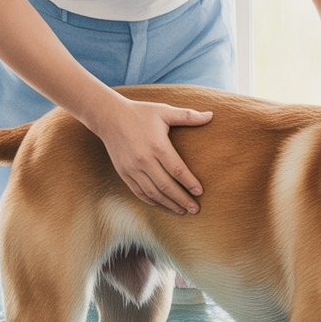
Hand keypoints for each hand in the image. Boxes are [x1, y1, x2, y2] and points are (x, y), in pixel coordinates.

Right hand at [91, 96, 212, 214]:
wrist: (109, 117)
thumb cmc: (140, 113)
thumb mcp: (164, 111)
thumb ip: (187, 116)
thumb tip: (211, 115)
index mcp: (157, 145)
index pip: (177, 170)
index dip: (189, 183)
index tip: (200, 192)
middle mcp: (144, 160)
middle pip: (166, 186)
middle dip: (182, 200)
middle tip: (195, 209)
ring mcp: (132, 169)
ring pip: (153, 193)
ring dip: (169, 204)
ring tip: (182, 211)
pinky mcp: (124, 173)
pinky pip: (140, 192)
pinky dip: (153, 201)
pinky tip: (163, 205)